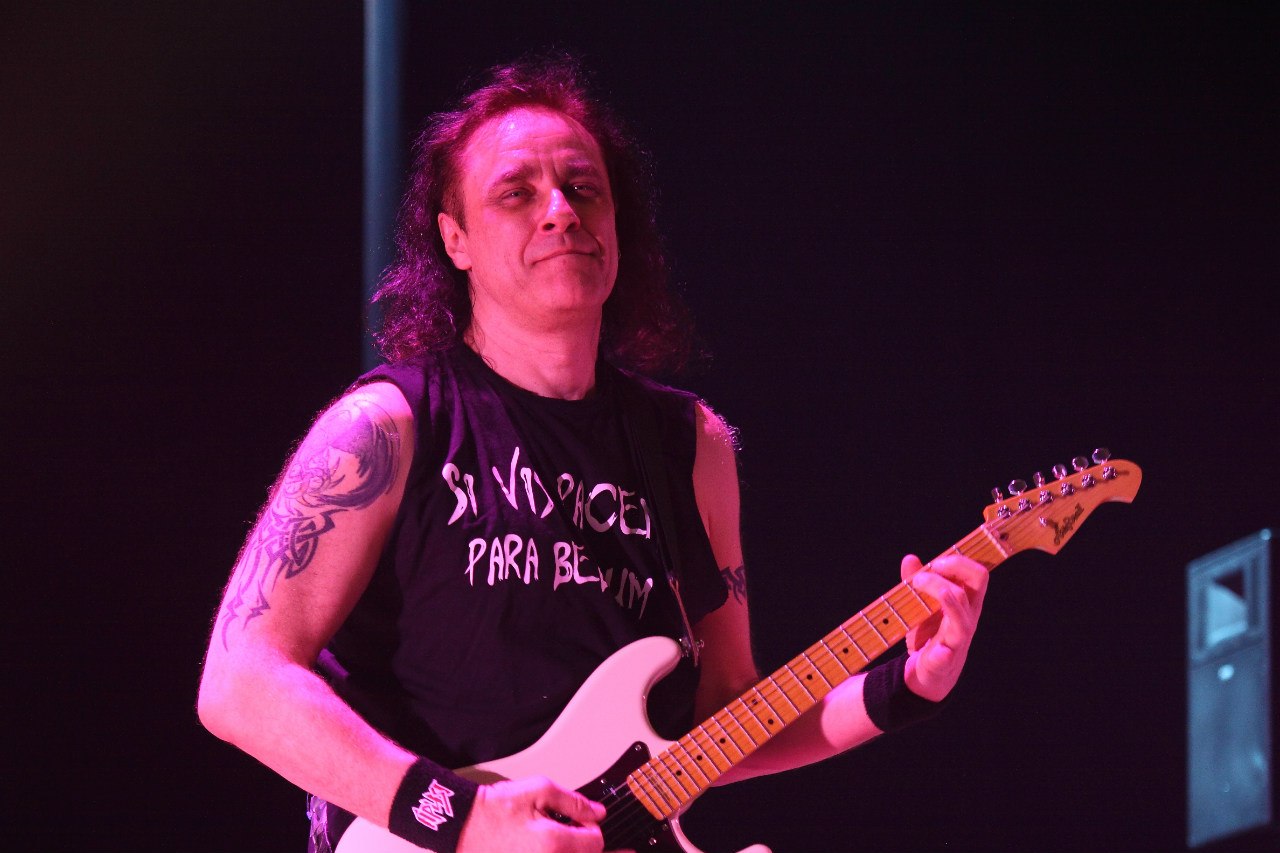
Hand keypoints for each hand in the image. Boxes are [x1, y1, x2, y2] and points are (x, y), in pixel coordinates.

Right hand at [458, 776, 617, 852]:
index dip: (593, 828)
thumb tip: (598, 813)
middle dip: (595, 849)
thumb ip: (573, 802)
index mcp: (554, 844)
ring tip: (588, 848)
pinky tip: (560, 851)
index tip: (584, 820)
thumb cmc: (494, 808)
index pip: (596, 842)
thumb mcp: (538, 790)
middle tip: (621, 850)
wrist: (461, 826)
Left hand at [899, 553, 987, 701]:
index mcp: (966, 603)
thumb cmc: (930, 634)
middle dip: (954, 571)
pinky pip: (946, 658)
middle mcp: (966, 619)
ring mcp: (957, 641)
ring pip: (963, 620)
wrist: (928, 674)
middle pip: (975, 587)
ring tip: (929, 588)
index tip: (935, 562)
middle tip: (923, 575)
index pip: (977, 574)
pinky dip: (942, 654)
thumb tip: (910, 558)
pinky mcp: (942, 662)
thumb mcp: (922, 605)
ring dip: (947, 602)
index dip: (960, 562)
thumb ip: (917, 581)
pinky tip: (940, 650)